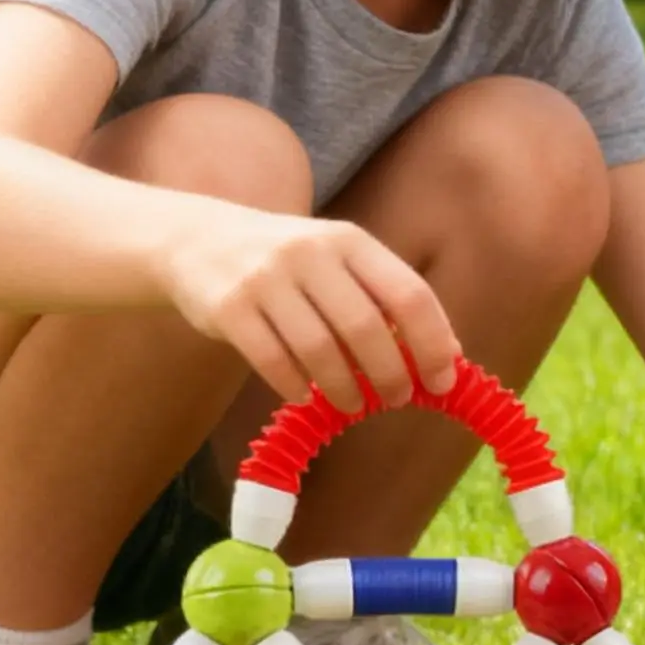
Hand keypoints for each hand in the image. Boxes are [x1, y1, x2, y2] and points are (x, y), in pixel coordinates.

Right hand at [160, 205, 460, 413]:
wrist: (196, 239)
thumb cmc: (290, 262)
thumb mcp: (340, 261)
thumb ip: (386, 297)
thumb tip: (447, 352)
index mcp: (351, 241)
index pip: (409, 294)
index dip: (432, 343)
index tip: (443, 380)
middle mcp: (310, 253)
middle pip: (366, 327)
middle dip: (389, 373)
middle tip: (398, 398)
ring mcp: (265, 278)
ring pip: (319, 350)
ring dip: (345, 388)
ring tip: (354, 405)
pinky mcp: (228, 307)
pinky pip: (273, 361)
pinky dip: (296, 386)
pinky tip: (305, 395)